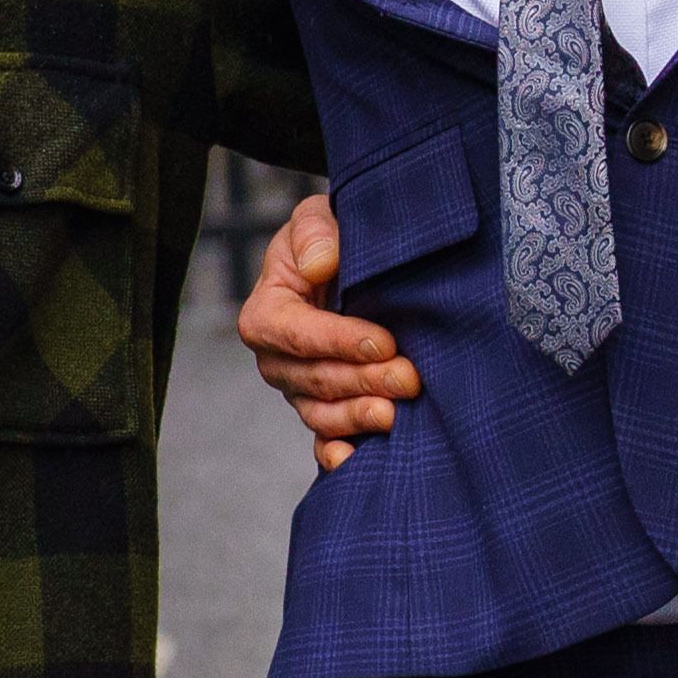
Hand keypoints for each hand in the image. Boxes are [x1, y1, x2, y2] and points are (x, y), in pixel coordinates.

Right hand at [242, 195, 416, 472]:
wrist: (351, 264)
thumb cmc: (332, 238)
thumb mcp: (318, 216)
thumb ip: (315, 232)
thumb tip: (320, 265)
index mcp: (266, 312)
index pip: (297, 334)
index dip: (339, 341)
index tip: (385, 342)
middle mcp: (276, 359)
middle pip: (314, 380)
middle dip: (363, 381)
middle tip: (410, 378)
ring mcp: (299, 390)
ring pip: (321, 414)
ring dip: (358, 418)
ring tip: (396, 415)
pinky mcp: (323, 410)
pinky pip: (323, 441)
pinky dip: (337, 455)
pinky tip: (359, 462)